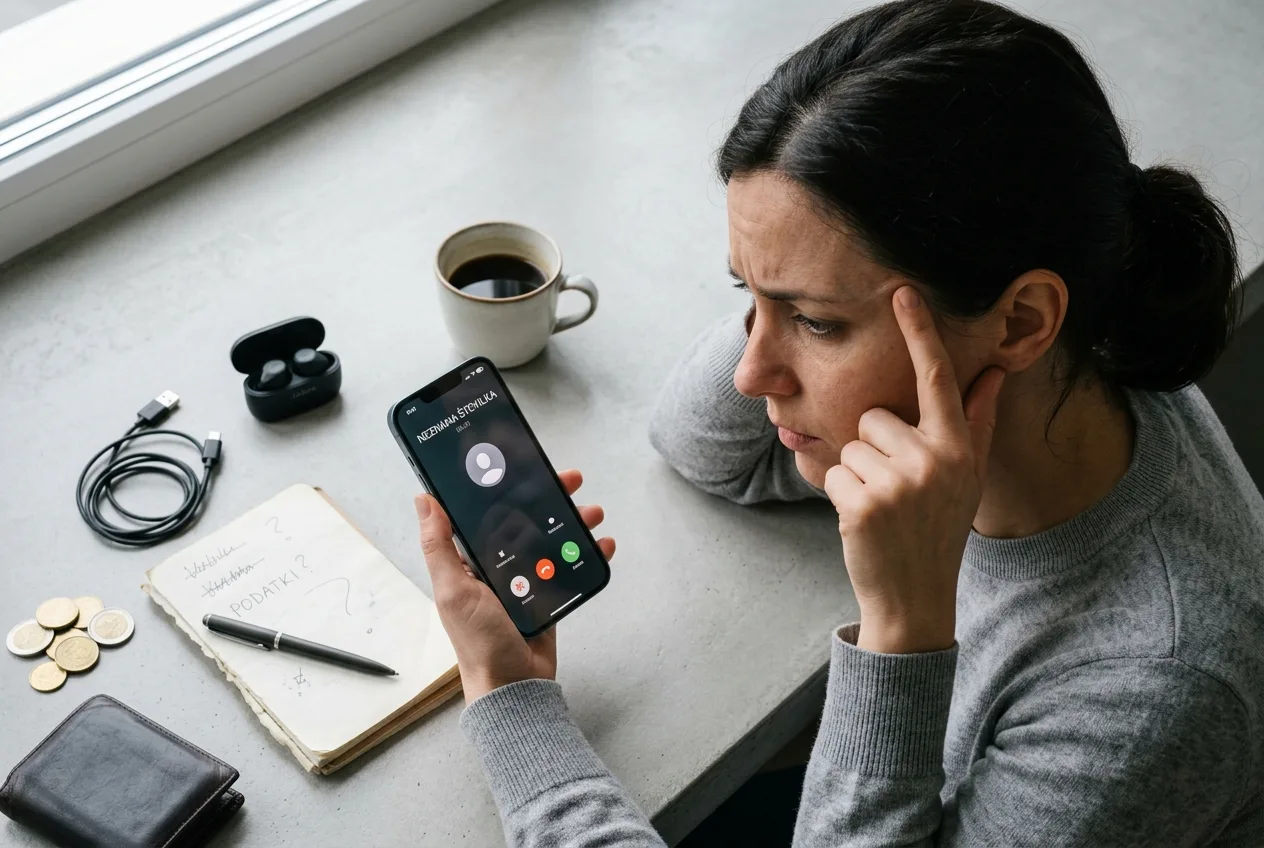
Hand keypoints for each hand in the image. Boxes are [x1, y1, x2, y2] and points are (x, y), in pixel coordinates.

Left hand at [415, 469, 615, 703]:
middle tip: (572, 481)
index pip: (488, 511)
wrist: (514, 686)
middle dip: (550, 498)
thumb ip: (439, 545)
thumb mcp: (453, 590)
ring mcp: (526, 579)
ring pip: (552, 538)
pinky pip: (569, 566)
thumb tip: (423, 499)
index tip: (526, 466)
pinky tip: (603, 544)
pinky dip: (587, 554)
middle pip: (526, 518)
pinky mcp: (549, 594)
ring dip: (574, 522)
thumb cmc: (478, 641)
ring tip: (593, 513)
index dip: (506, 486)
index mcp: (469, 560)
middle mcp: (497, 565)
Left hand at [824, 287, 1004, 653]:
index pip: (937, 378)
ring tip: (883, 509)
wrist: (915, 595)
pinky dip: (838, 496)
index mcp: (959, 447)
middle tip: (896, 490)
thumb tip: (994, 373)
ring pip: (850, 446)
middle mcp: (934, 459)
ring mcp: (899, 482)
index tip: (903, 292)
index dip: (920, 333)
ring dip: (857, 475)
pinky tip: (864, 522)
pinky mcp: (864, 503)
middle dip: (874, 448)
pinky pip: (833, 473)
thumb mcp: (967, 477)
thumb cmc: (939, 528)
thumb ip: (977, 423)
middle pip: (874, 416)